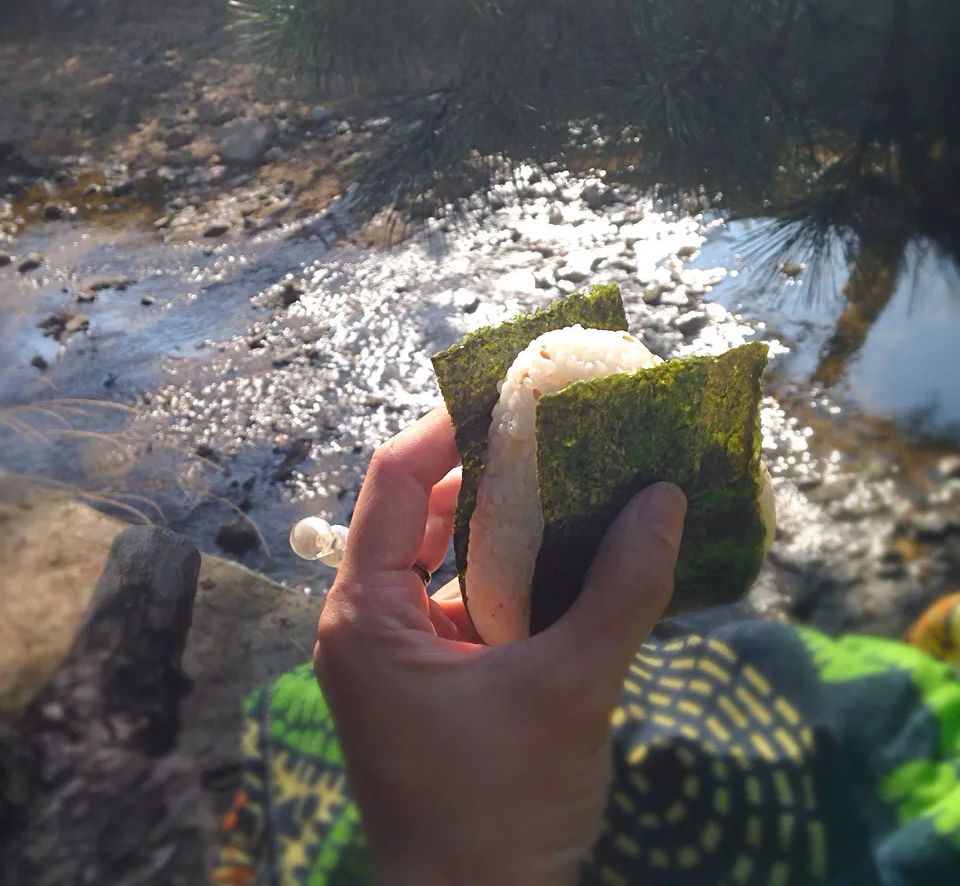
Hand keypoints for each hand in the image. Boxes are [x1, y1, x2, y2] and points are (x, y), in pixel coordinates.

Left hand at [314, 408, 686, 885]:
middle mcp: (365, 624)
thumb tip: (667, 497)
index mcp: (366, 614)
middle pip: (416, 514)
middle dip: (486, 471)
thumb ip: (621, 590)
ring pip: (439, 558)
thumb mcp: (570, 690)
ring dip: (500, 524)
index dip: (450, 427)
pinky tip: (565, 561)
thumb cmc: (503, 806)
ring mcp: (394, 655)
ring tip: (569, 483)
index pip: (395, 482)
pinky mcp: (425, 682)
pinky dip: (506, 576)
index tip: (514, 395)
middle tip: (557, 435)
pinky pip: (458, 602)